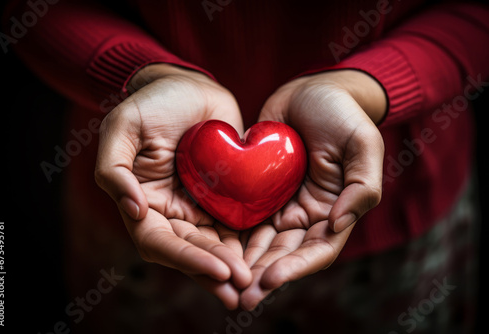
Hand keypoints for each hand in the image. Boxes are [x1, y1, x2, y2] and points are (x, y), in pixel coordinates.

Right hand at [94, 64, 250, 308]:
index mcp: (143, 203)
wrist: (189, 86)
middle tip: (243, 286)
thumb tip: (135, 209)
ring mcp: (198, 207)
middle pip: (191, 251)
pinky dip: (248, 242)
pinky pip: (235, 224)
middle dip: (215, 271)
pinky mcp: (224, 197)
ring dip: (233, 266)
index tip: (219, 269)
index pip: (160, 242)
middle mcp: (170, 212)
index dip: (187, 258)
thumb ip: (114, 169)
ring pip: (215, 245)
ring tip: (256, 282)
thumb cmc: (152, 103)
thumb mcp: (122, 127)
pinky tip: (266, 255)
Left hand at [240, 70, 385, 309]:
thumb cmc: (342, 114)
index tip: (269, 280)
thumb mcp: (362, 144)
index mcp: (333, 210)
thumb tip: (338, 223)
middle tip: (238, 297)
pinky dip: (229, 235)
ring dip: (242, 264)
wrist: (312, 90)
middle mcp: (305, 214)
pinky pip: (242, 215)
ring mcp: (279, 203)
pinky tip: (210, 249)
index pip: (316, 250)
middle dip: (262, 276)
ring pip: (259, 242)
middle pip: (283, 254)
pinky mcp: (256, 189)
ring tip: (221, 283)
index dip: (294, 268)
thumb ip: (361, 186)